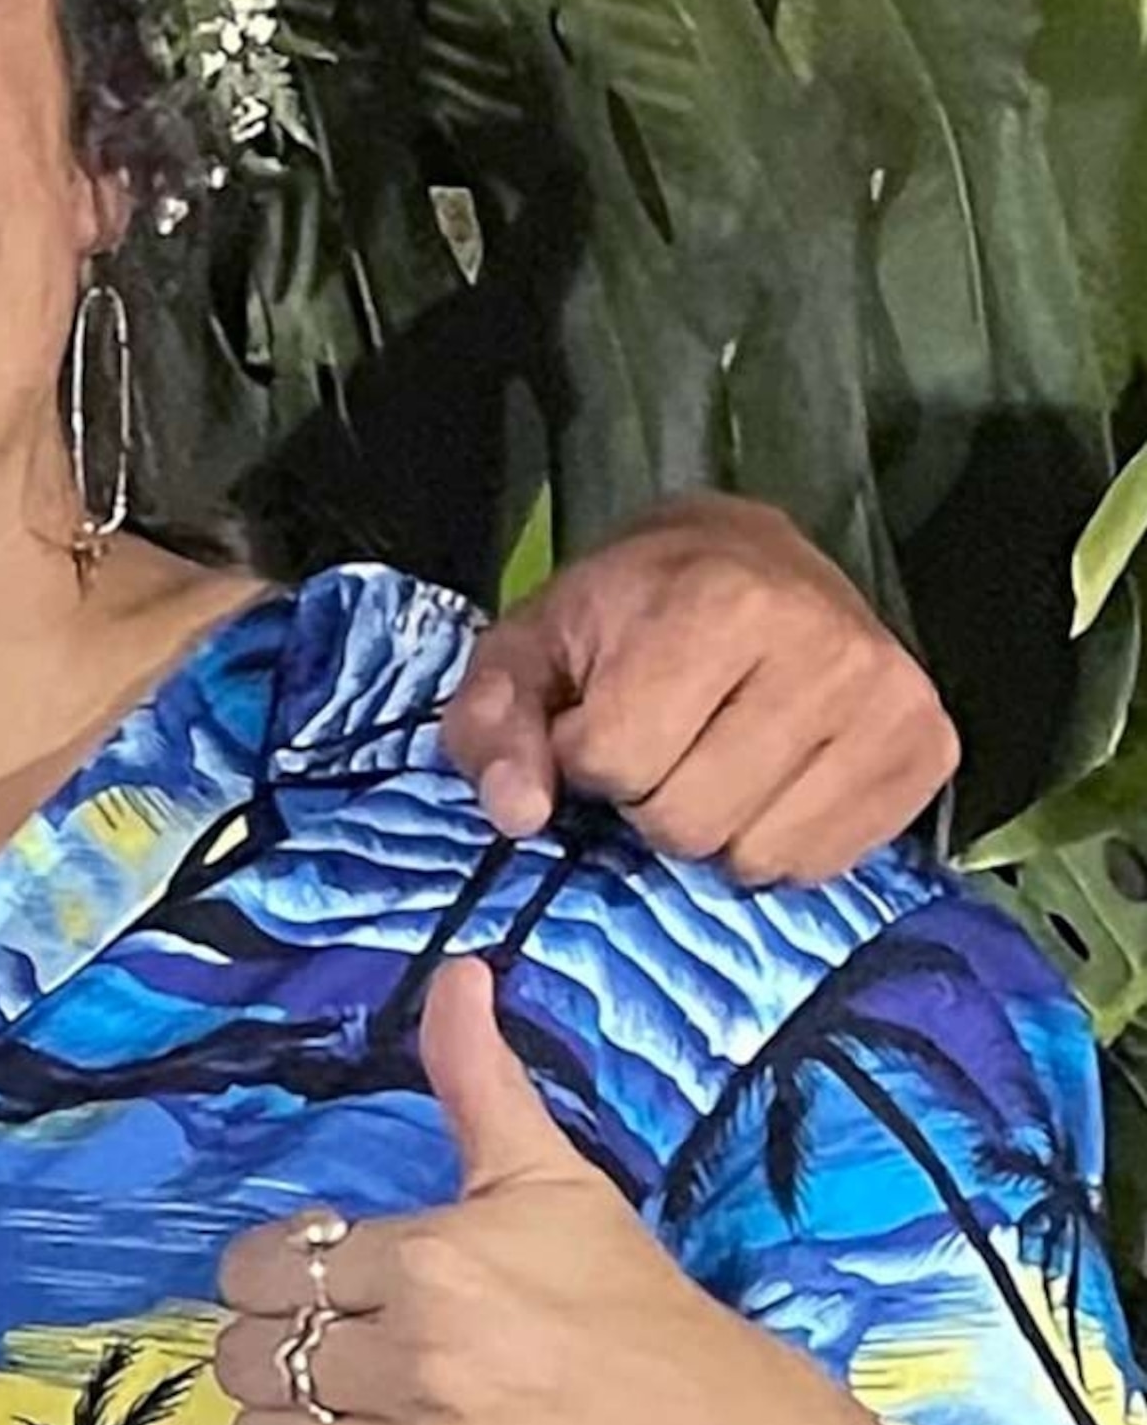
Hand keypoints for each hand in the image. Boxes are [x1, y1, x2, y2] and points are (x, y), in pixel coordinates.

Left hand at [176, 962, 853, 1424]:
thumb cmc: (627, 1301)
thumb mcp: (549, 1177)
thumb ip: (477, 1074)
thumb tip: (458, 966)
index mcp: (434, 1266)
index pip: (274, 1262)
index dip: (278, 1266)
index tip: (319, 1270)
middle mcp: (421, 1365)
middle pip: (254, 1349)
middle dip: (270, 1339)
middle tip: (325, 1338)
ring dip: (275, 1421)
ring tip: (328, 1402)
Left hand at [442, 493, 956, 883]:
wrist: (751, 559)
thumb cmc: (626, 609)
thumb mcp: (530, 646)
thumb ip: (494, 723)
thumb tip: (518, 814)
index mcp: (719, 602)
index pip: (615, 758)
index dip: (584, 753)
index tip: (597, 712)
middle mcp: (824, 648)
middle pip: (685, 820)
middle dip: (646, 795)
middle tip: (660, 737)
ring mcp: (891, 701)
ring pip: (755, 854)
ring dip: (711, 826)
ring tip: (710, 753)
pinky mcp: (931, 750)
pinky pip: (820, 865)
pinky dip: (774, 842)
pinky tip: (767, 777)